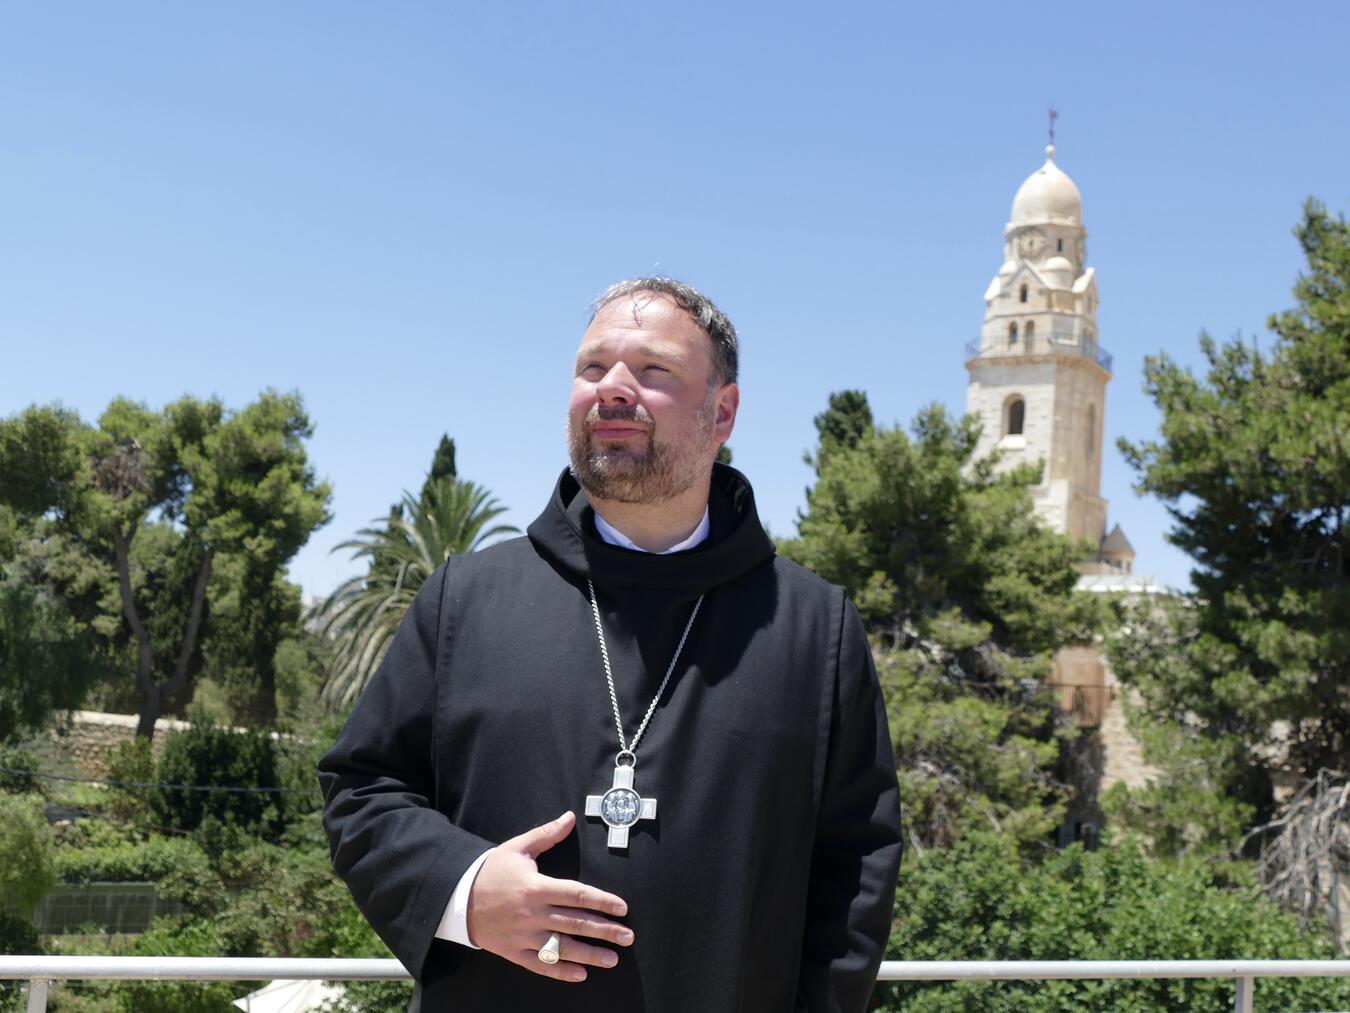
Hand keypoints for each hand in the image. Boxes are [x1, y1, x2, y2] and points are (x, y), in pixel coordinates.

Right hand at [466, 811, 633, 981]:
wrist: (457, 897)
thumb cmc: (491, 870)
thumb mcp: (518, 848)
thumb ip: (546, 834)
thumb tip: (569, 817)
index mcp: (537, 887)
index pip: (577, 895)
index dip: (602, 901)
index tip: (622, 907)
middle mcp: (533, 914)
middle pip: (576, 923)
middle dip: (605, 931)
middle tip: (628, 936)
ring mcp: (524, 936)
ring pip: (563, 948)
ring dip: (590, 955)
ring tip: (613, 959)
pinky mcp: (514, 952)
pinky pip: (541, 965)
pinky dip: (560, 971)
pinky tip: (580, 975)